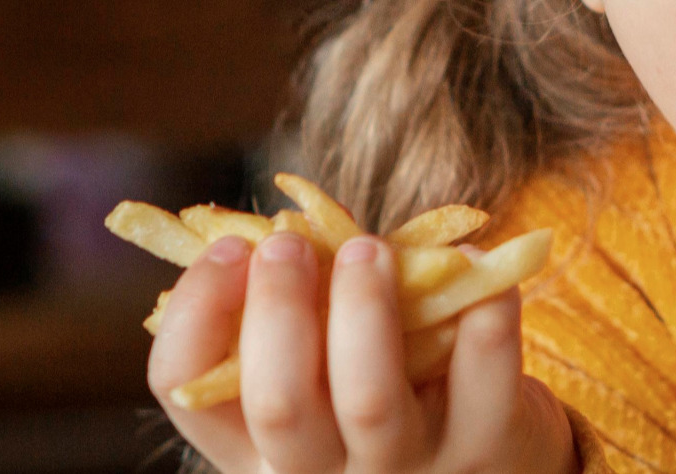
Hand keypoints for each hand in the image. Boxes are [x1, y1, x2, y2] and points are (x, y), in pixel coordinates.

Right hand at [150, 233, 578, 473]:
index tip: (229, 246)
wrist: (488, 450)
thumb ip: (296, 307)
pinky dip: (481, 314)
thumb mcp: (320, 357)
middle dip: (278, 308)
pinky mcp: (484, 449)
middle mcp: (321, 471)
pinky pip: (484, 384)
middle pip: (279, 404)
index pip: (186, 391)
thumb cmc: (383, 380)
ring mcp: (405, 467)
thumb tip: (281, 227)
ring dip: (363, 309)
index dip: (194, 311)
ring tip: (368, 249)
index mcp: (257, 445)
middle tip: (289, 243)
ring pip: (370, 401)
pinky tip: (472, 259)